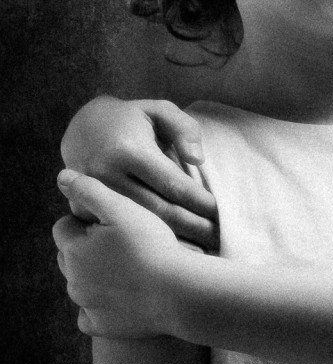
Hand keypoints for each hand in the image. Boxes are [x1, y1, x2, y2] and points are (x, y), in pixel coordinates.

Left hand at [53, 172, 194, 337]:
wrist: (180, 292)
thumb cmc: (154, 246)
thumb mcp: (123, 209)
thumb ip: (89, 190)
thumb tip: (62, 177)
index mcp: (73, 248)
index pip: (64, 227)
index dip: (87, 221)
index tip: (113, 223)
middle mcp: (73, 279)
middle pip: (69, 257)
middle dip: (87, 249)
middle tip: (122, 244)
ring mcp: (86, 306)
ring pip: (81, 285)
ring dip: (96, 276)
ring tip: (129, 268)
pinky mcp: (101, 326)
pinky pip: (90, 316)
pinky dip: (101, 307)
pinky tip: (121, 297)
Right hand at [61, 97, 217, 250]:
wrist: (80, 130)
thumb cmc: (131, 120)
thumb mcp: (160, 111)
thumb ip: (185, 129)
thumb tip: (197, 161)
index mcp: (129, 150)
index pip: (173, 184)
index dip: (200, 202)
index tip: (222, 214)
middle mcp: (107, 174)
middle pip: (160, 211)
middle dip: (194, 227)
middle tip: (220, 239)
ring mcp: (93, 196)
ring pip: (142, 226)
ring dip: (176, 240)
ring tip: (204, 250)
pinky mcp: (83, 210)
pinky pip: (122, 230)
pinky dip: (150, 242)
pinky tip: (174, 252)